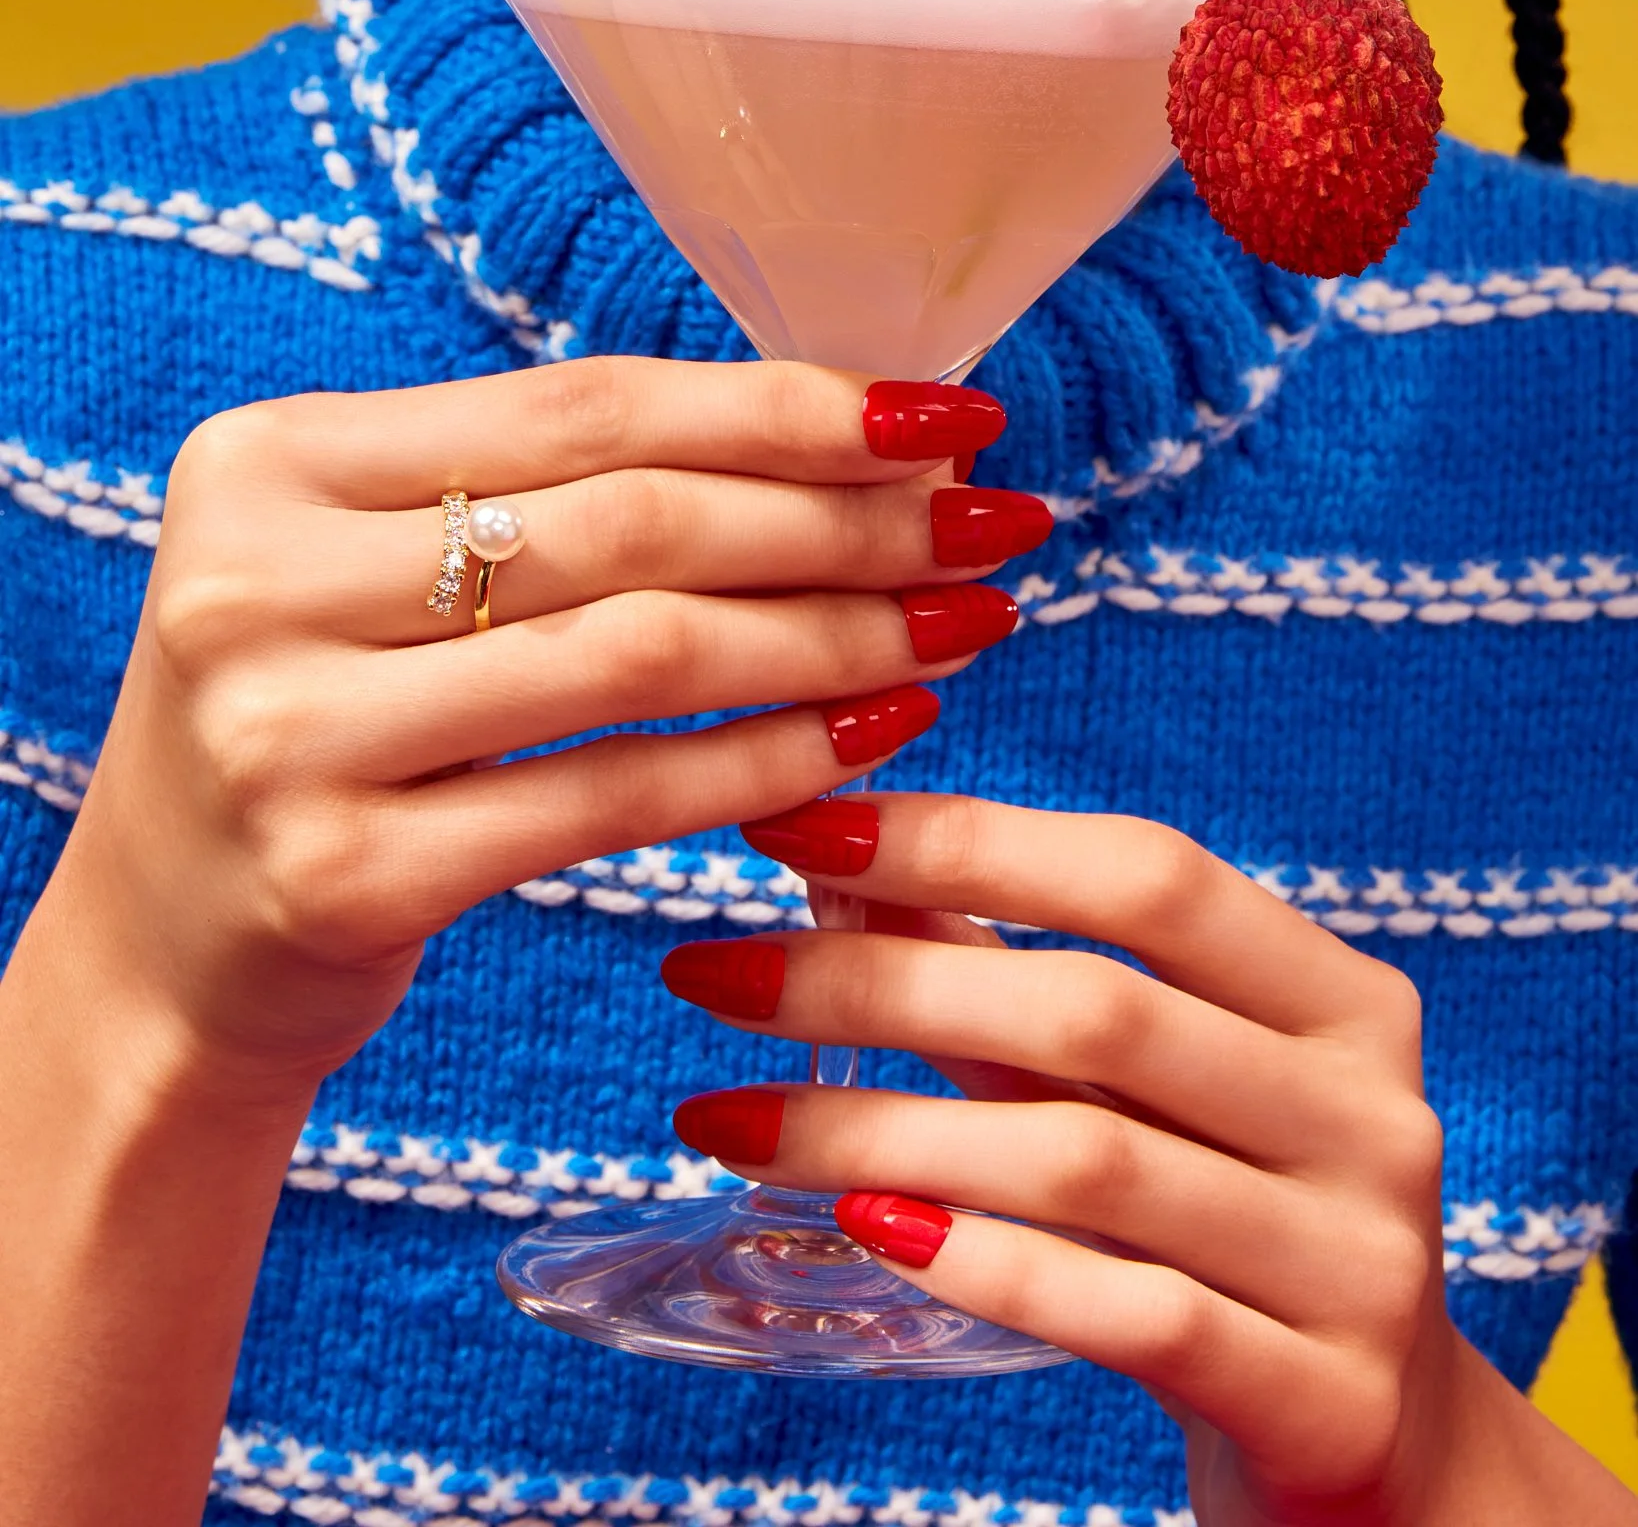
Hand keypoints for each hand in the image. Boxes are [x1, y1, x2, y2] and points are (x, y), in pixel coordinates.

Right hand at [34, 364, 1045, 1101]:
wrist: (165, 955)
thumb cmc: (319, 731)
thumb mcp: (378, 578)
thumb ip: (549, 501)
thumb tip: (839, 441)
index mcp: (271, 461)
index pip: (583, 406)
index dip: (785, 407)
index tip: (944, 416)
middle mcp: (259, 580)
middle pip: (628, 520)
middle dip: (845, 520)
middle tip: (990, 525)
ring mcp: (293, 732)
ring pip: (640, 652)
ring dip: (835, 634)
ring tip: (962, 625)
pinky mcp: (346, 876)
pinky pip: (615, 798)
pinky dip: (766, 762)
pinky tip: (876, 733)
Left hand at [664, 797, 1637, 1526]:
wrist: (1381, 1449)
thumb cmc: (1225, 1221)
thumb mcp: (1136, 1088)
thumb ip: (1010, 979)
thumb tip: (838, 865)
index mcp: (1338, 997)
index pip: (1144, 874)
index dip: (962, 840)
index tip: (788, 827)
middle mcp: (1371, 1111)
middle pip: (1094, 1010)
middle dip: (877, 984)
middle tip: (713, 974)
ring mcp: (1361, 1260)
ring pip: (1085, 1161)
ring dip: (878, 1130)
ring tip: (726, 1119)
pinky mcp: (1327, 1399)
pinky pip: (1128, 1314)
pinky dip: (981, 1263)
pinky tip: (859, 1229)